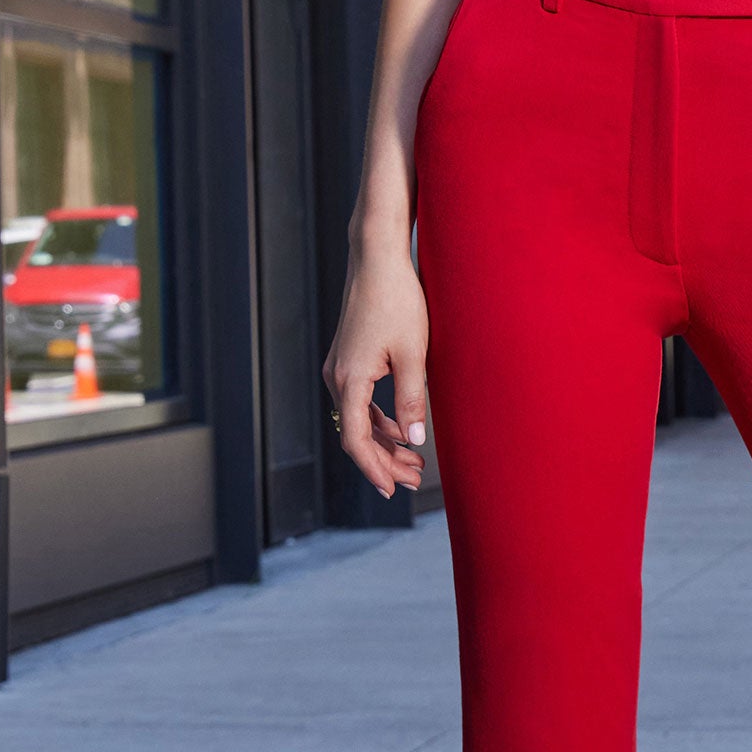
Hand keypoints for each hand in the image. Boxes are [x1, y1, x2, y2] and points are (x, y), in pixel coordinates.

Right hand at [323, 243, 429, 499]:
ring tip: (413, 462)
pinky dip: (379, 420)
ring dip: (384, 442)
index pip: (356, 440)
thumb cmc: (398, 301)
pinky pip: (359, 401)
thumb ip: (412, 401)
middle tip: (412, 481)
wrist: (378, 260)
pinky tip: (401, 430)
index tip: (392, 491)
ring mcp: (340, 367)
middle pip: (356, 434)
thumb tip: (415, 442)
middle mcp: (337, 377)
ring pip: (358, 419)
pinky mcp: (348, 358)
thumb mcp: (414, 354)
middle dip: (384, 462)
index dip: (374, 470)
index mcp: (350, 380)